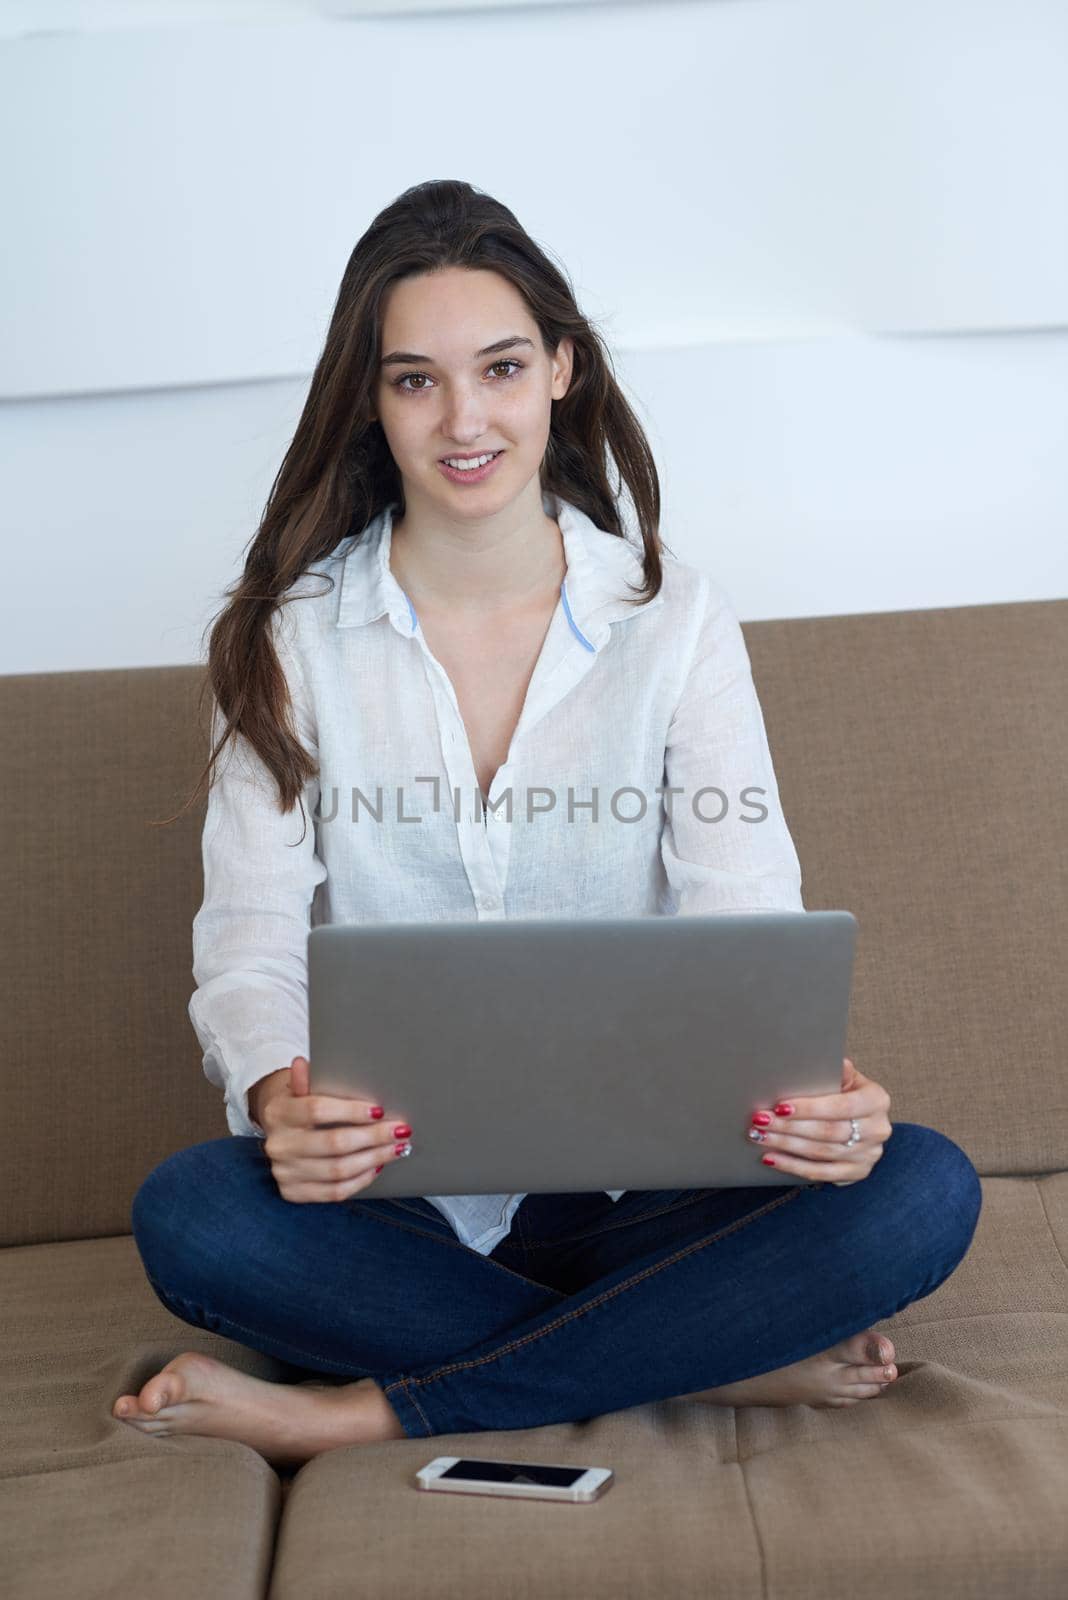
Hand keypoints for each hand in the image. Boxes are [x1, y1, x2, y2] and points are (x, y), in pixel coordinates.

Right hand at [260, 1056, 413, 1202]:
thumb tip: (302, 1064)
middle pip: (333, 1143)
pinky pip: (334, 1192)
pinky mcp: (293, 1192)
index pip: (317, 1110)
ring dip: (374, 1159)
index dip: (351, 1111)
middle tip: (400, 1131)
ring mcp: (284, 1172)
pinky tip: (377, 1167)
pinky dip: (361, 1180)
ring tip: (396, 1148)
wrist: (279, 1131)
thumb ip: (305, 1079)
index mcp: (279, 1112)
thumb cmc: (300, 1103)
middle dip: (373, 1137)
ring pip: (338, 1170)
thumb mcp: (300, 1086)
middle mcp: (279, 1145)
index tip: (379, 1110)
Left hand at [747, 1057, 891, 1186]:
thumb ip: (835, 1070)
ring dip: (786, 1145)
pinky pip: (821, 1173)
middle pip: (827, 1132)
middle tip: (760, 1121)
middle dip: (789, 1127)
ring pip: (821, 1153)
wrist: (864, 1120)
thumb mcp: (847, 1077)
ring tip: (759, 1136)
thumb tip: (822, 1059)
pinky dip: (793, 1166)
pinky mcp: (858, 1173)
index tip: (780, 1107)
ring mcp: (869, 1154)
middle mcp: (878, 1129)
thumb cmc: (847, 1093)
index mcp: (877, 1100)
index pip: (840, 1107)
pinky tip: (771, 1158)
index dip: (809, 1108)